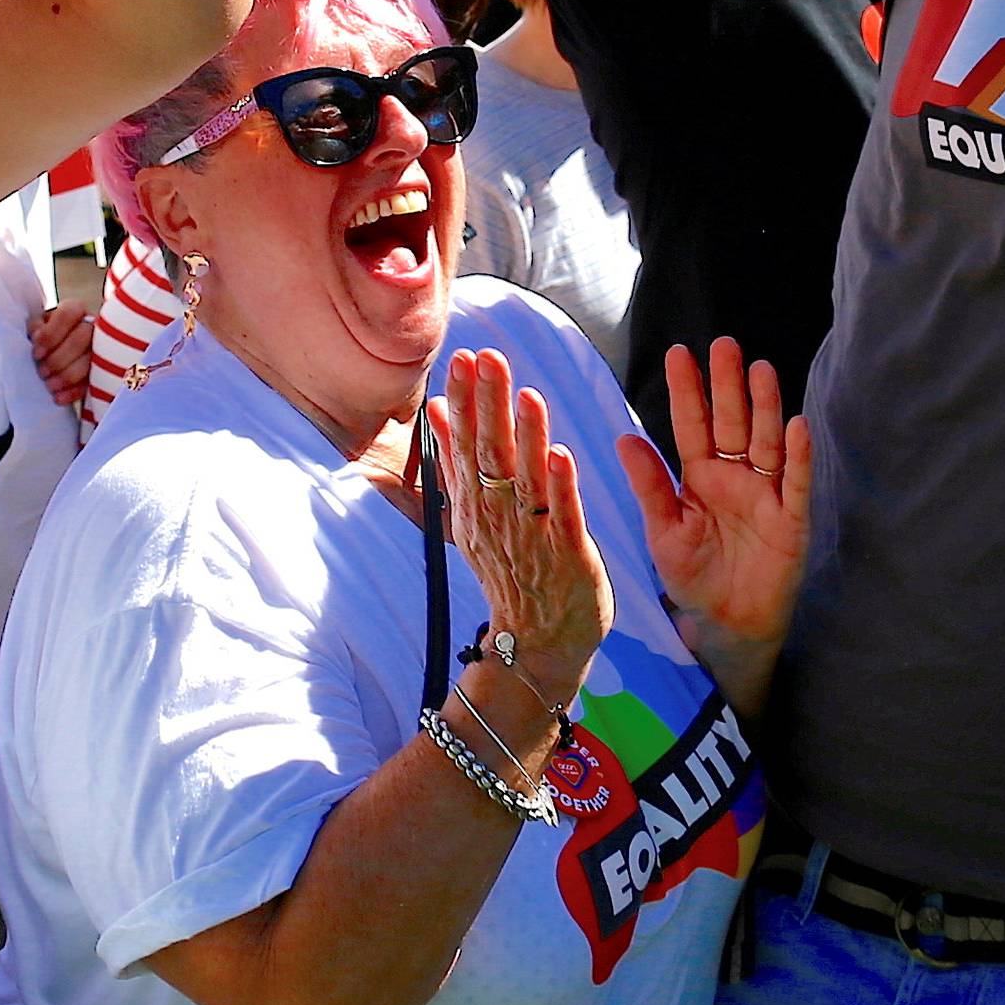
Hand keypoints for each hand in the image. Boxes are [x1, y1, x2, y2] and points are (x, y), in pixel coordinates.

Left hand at [30, 297, 95, 407]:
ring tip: (49, 385)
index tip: (37, 352)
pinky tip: (58, 398)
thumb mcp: (38, 328)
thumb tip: (37, 334)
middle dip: (59, 358)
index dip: (51, 333)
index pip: (68, 313)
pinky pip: (92, 382)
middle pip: (81, 337)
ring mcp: (101, 349)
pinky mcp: (103, 373)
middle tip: (42, 371)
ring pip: (90, 361)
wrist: (55, 356)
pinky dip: (73, 392)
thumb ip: (37, 328)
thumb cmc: (45, 339)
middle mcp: (92, 326)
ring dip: (67, 375)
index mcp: (75, 310)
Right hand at [429, 348, 613, 702]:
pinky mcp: (567, 555)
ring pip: (527, 480)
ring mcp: (531, 535)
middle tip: (489, 358)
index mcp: (474, 502)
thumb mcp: (471, 515)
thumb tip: (436, 407)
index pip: (464, 442)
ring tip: (528, 394)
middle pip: (490, 453)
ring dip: (527, 436)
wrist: (535, 646)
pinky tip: (562, 454)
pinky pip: (563, 516)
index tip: (463, 358)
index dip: (465, 400)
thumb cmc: (508, 569)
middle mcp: (497, 515)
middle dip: (490, 404)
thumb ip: (456, 459)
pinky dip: (562, 487)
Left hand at [617, 340, 809, 653]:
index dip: (687, 390)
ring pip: (765, 443)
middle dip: (728, 385)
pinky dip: (799, 457)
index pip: (691, 424)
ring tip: (761, 368)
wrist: (726, 626)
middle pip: (731, 423)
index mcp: (698, 476)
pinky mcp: (790, 522)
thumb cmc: (692, 576)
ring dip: (765, 408)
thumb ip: (649, 487)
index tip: (678, 352)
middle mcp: (734, 477)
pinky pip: (795, 485)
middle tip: (724, 344)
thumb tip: (623, 438)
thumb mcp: (663, 532)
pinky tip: (798, 425)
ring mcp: (765, 496)